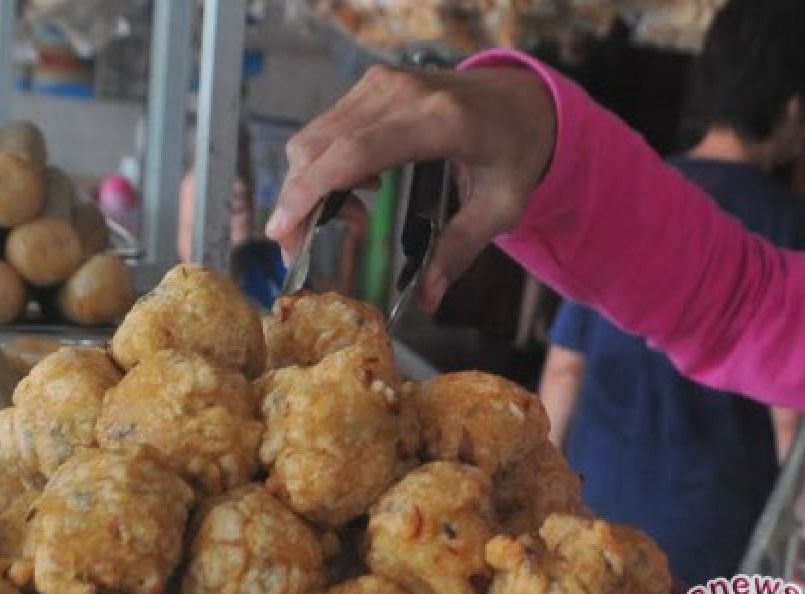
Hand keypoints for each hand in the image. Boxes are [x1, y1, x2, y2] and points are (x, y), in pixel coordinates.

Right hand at [266, 64, 555, 310]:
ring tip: (351, 221)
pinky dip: (324, 165)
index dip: (308, 192)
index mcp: (437, 120)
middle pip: (317, 147)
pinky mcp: (372, 84)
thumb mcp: (502, 206)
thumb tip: (427, 299)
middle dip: (295, 201)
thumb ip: (461, 249)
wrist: (524, 97)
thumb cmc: (515, 150)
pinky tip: (360, 190)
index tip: (280, 231)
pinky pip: (326, 128)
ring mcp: (382, 83)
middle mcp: (400, 93)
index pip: (351, 154)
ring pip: (313, 138)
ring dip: (309, 186)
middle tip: (299, 249)